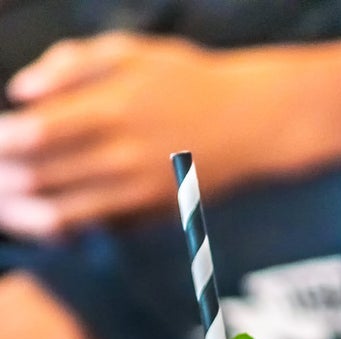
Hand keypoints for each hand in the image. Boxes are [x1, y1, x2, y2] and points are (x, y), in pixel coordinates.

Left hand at [0, 33, 251, 239]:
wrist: (256, 123)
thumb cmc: (189, 80)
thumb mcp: (128, 50)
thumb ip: (68, 65)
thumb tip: (19, 93)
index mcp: (110, 108)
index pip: (33, 134)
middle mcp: (124, 156)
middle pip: (41, 178)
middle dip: (4, 181)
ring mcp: (141, 191)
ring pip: (66, 214)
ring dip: (25, 215)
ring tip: (4, 210)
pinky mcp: (156, 214)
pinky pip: (99, 226)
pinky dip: (67, 226)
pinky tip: (46, 219)